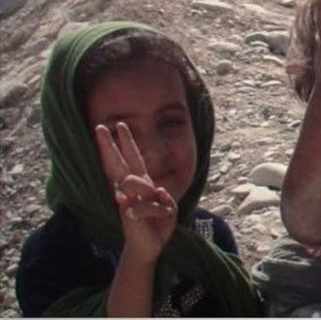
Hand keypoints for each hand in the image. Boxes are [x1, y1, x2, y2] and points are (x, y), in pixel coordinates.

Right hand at [96, 122, 176, 263]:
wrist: (149, 248)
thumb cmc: (157, 224)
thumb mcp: (167, 206)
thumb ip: (162, 197)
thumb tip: (157, 190)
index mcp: (142, 185)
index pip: (133, 160)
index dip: (128, 143)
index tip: (120, 125)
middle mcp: (130, 191)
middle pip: (118, 164)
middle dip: (110, 146)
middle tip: (100, 126)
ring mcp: (127, 202)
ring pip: (134, 182)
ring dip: (148, 190)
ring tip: (160, 205)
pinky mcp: (129, 216)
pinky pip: (146, 206)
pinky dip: (160, 211)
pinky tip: (162, 217)